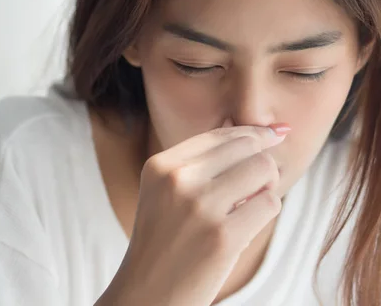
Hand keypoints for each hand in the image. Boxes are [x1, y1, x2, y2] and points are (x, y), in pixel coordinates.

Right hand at [97, 121, 287, 305]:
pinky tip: (247, 223)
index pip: (220, 135)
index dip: (252, 132)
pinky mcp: (222, 237)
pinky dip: (266, 211)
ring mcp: (200, 207)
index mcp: (160, 166)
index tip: (274, 134)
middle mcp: (177, 180)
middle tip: (262, 179)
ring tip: (251, 202)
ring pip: (264, 170)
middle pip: (247, 147)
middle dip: (264, 159)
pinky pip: (269, 204)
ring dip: (267, 186)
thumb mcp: (164, 193)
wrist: (146, 293)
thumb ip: (199, 163)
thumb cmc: (162, 242)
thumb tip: (252, 131)